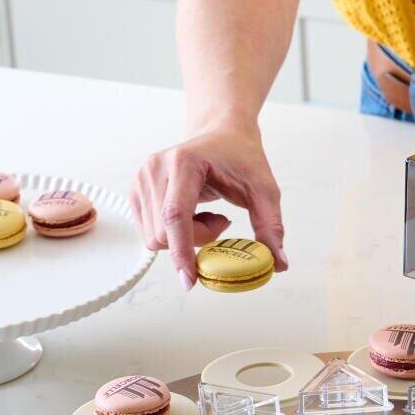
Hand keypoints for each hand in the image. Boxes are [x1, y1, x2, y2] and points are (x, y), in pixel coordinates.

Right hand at [130, 125, 287, 289]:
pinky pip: (151, 233)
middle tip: (221, 221)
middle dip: (196, 240)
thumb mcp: (264, 190)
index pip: (175, 216)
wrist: (221, 133)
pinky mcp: (136, 192)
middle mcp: (155, 169)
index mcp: (183, 162)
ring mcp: (141, 180)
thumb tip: (278, 264)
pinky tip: (192, 213)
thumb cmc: (240, 157)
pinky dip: (175, 234)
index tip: (189, 281)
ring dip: (187, 237)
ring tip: (206, 213)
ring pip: (157, 237)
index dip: (181, 251)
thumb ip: (271, 226)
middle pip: (165, 233)